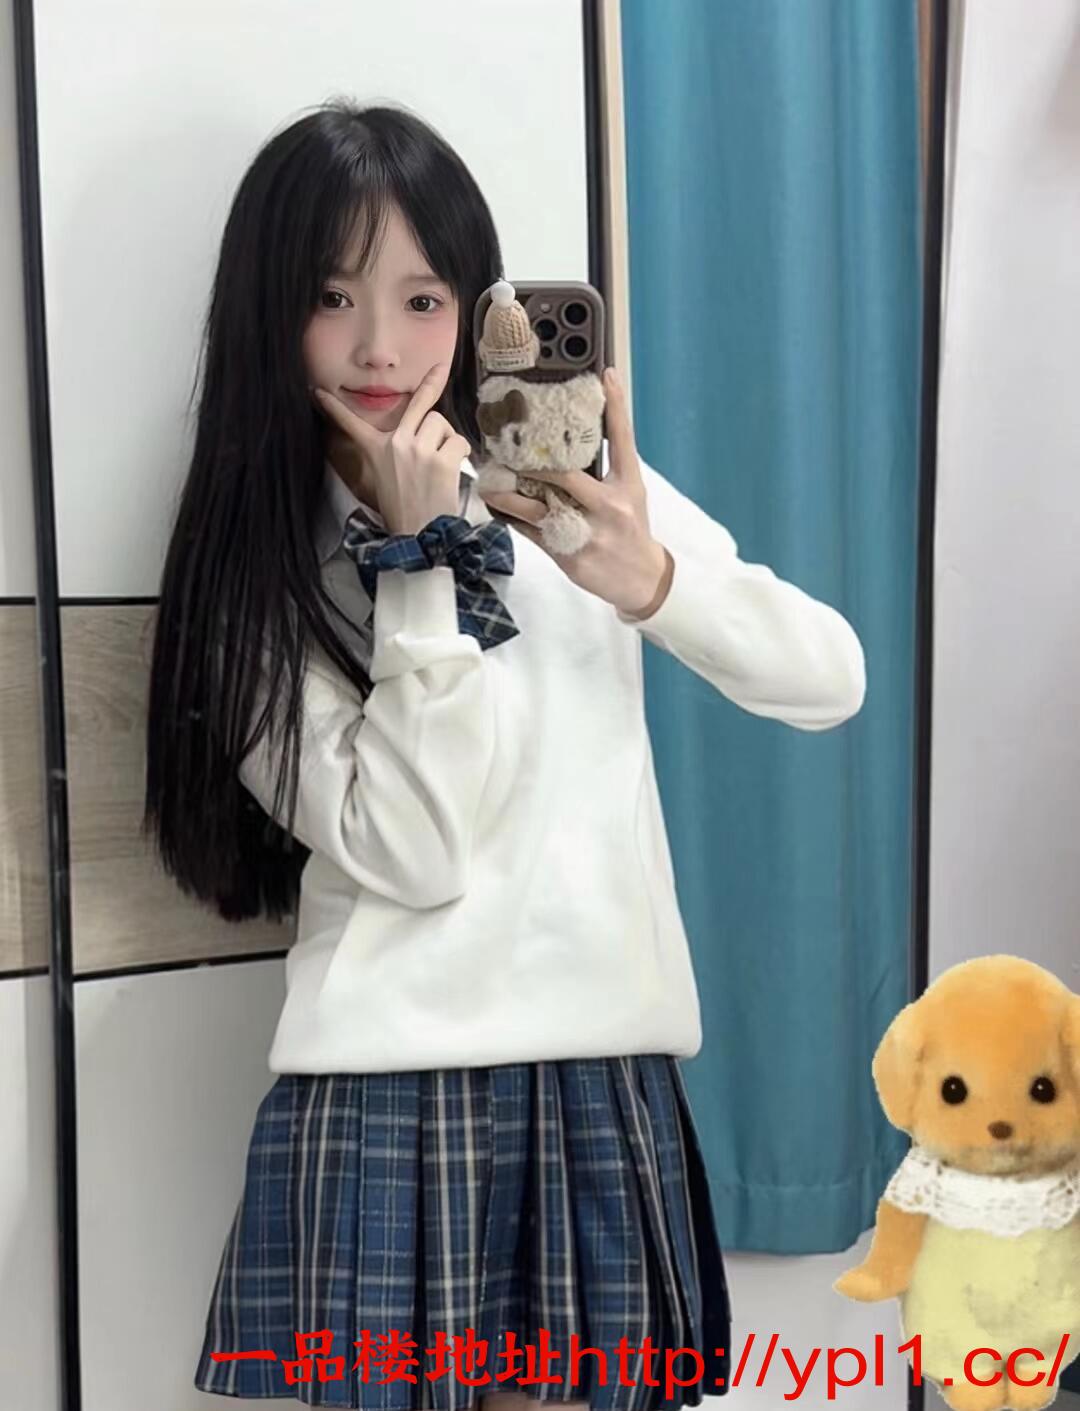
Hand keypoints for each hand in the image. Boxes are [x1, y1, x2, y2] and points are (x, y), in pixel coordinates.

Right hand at [312, 364, 470, 536]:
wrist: (419, 535)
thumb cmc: (403, 510)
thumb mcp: (383, 479)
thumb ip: (393, 454)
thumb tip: (413, 437)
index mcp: (376, 450)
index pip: (351, 424)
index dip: (334, 409)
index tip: (317, 394)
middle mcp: (397, 443)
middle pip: (419, 404)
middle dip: (431, 383)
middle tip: (440, 368)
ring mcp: (419, 450)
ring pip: (441, 423)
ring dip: (446, 438)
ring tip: (440, 461)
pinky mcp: (441, 459)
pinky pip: (458, 441)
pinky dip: (459, 454)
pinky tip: (451, 469)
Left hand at [478, 367, 670, 616]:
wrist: (641, 579)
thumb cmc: (631, 528)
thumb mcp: (630, 491)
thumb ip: (611, 462)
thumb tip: (591, 425)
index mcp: (628, 485)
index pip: (623, 438)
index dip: (616, 404)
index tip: (604, 374)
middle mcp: (609, 507)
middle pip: (566, 476)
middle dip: (534, 464)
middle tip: (507, 448)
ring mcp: (588, 533)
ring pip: (539, 509)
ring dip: (509, 495)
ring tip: (488, 482)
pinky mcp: (569, 555)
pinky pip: (532, 534)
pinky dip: (513, 519)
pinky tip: (497, 507)